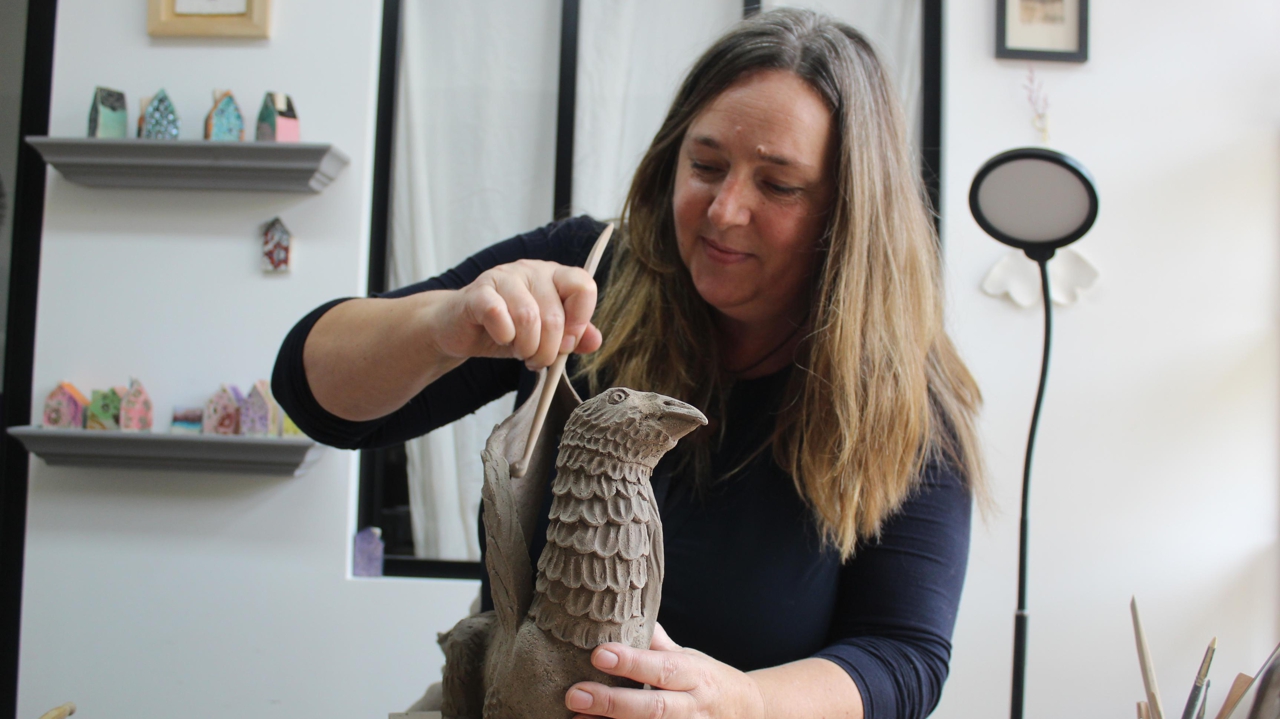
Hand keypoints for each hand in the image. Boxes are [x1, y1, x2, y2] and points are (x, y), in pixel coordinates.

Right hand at [434, 259, 601, 369]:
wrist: (460, 328)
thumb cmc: (506, 330)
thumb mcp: (545, 336)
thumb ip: (572, 336)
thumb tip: (595, 340)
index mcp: (554, 276)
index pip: (583, 286)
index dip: (579, 321)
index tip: (567, 344)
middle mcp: (531, 270)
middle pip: (555, 315)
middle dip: (548, 350)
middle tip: (537, 360)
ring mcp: (504, 277)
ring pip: (528, 317)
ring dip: (526, 348)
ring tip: (521, 353)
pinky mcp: (478, 292)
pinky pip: (498, 315)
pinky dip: (503, 337)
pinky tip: (501, 339)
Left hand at [564, 624, 764, 718]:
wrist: (749, 714)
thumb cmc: (709, 681)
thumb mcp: (690, 657)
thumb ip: (657, 642)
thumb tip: (624, 612)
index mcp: (694, 675)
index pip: (662, 667)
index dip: (631, 663)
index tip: (599, 654)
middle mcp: (693, 707)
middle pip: (653, 708)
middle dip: (612, 702)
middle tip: (575, 693)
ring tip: (577, 717)